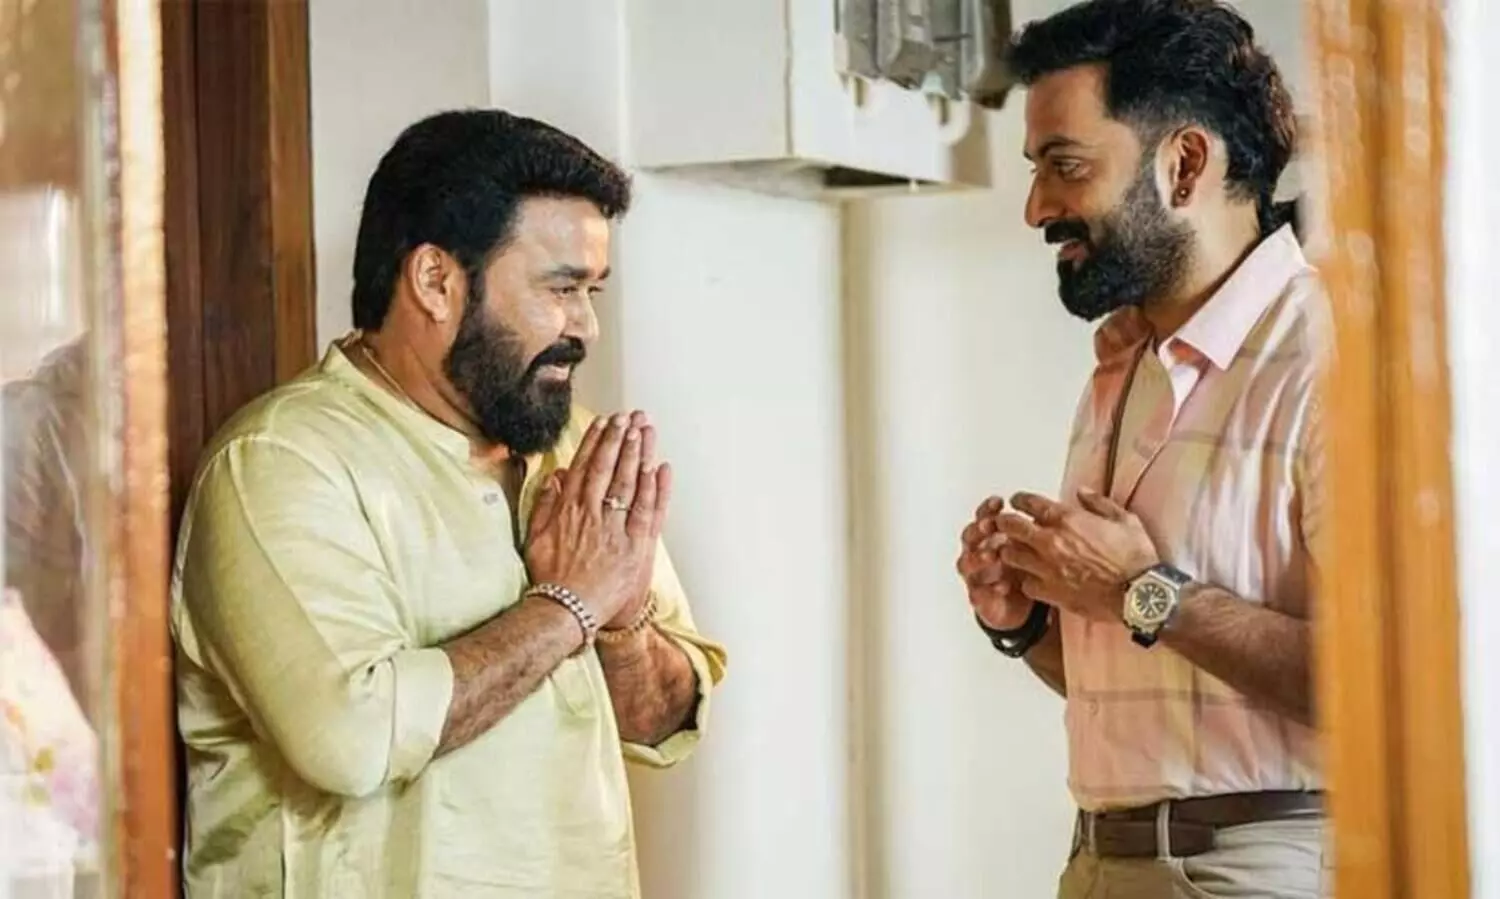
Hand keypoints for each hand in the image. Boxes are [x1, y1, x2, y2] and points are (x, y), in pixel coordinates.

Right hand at [526, 412, 670, 628]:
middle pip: (609, 469)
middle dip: (621, 439)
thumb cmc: (550, 579)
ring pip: (630, 484)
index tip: (605, 422)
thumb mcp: (535, 539)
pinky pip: (649, 511)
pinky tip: (661, 467)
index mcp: (569, 510)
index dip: (597, 442)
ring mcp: (615, 529)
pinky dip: (656, 488)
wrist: (566, 612)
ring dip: (639, 454)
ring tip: (646, 430)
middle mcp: (593, 514)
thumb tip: (555, 476)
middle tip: (630, 416)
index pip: (585, 467)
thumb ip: (544, 506)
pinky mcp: (635, 546)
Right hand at [956, 496, 1032, 629]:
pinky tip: (1002, 586)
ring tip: (991, 555)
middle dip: (978, 530)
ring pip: (965, 563)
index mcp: (989, 537)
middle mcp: (977, 554)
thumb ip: (1031, 531)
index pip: (983, 517)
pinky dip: (987, 589)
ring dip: (977, 558)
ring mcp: (975, 575)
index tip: (999, 503)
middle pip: (969, 537)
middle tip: (988, 526)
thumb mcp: (1030, 547)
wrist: (1018, 604)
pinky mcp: (979, 597)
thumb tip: (1043, 510)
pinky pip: (977, 593)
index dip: (987, 509)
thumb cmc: (1022, 569)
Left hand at [995, 488, 1159, 624]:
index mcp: (1068, 519)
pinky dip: (1026, 581)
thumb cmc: (1136, 556)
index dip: (1019, 501)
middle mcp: (1051, 541)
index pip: (1029, 503)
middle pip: (1010, 526)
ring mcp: (1047, 568)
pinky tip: (1033, 579)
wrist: (1139, 593)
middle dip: (1005, 523)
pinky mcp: (1050, 592)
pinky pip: (1025, 584)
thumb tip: (1081, 491)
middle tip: (1006, 524)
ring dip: (1011, 551)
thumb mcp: (1125, 519)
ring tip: (1016, 552)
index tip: (1017, 502)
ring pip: (1010, 556)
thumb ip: (1099, 503)